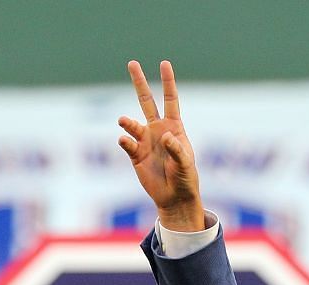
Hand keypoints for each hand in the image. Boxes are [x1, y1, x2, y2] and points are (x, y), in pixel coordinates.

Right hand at [117, 60, 205, 231]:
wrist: (174, 197)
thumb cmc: (186, 178)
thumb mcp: (186, 163)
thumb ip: (177, 148)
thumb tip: (164, 136)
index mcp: (174, 126)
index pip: (170, 99)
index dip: (168, 82)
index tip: (164, 64)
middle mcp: (157, 130)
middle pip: (147, 101)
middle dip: (140, 82)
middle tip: (132, 63)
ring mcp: (145, 142)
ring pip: (133, 124)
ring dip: (127, 122)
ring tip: (122, 121)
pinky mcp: (135, 156)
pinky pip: (128, 144)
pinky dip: (125, 141)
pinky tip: (124, 140)